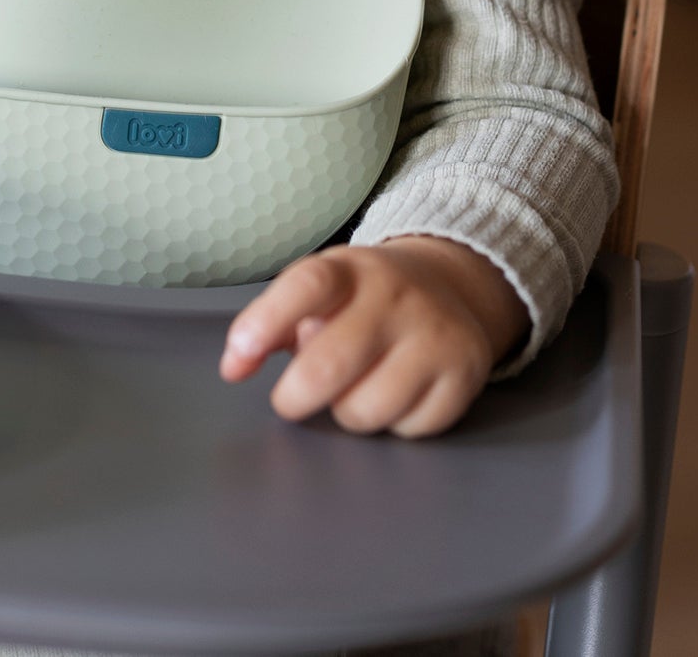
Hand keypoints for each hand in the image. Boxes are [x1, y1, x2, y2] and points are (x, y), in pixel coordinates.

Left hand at [218, 236, 528, 437]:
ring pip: (365, 410)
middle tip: (291, 398)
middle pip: (329, 365)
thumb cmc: (362, 298)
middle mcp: (395, 296)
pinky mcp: (464, 371)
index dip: (265, 322)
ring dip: (346, 412)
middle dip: (295, 397)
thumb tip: (233, 367)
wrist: (450, 285)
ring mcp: (434, 333)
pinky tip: (398, 392)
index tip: (238, 359)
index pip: (307, 285)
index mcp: (349, 269)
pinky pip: (408, 428)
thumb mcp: (317, 293)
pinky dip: (394, 424)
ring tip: (354, 386)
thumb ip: (270, 324)